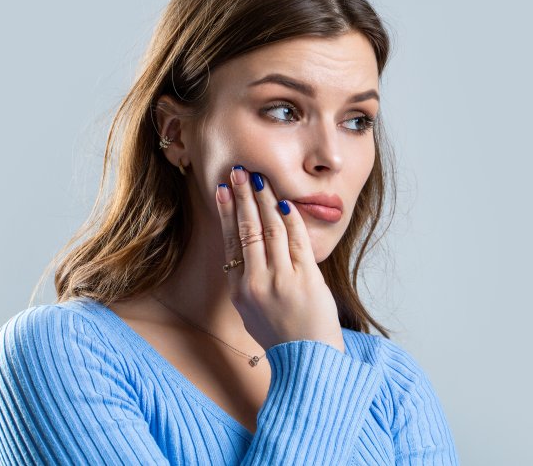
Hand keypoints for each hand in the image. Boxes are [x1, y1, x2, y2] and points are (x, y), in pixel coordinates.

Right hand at [215, 165, 344, 352]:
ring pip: (271, 230)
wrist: (309, 360)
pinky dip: (291, 219)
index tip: (222, 190)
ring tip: (260, 179)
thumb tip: (245, 246)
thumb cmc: (281, 335)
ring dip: (266, 201)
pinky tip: (285, 202)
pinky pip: (297, 241)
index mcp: (240, 290)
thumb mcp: (251, 311)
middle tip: (240, 172)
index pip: (230, 241)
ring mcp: (282, 280)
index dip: (226, 212)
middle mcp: (257, 282)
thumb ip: (247, 280)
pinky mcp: (307, 278)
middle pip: (248, 230)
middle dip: (243, 197)